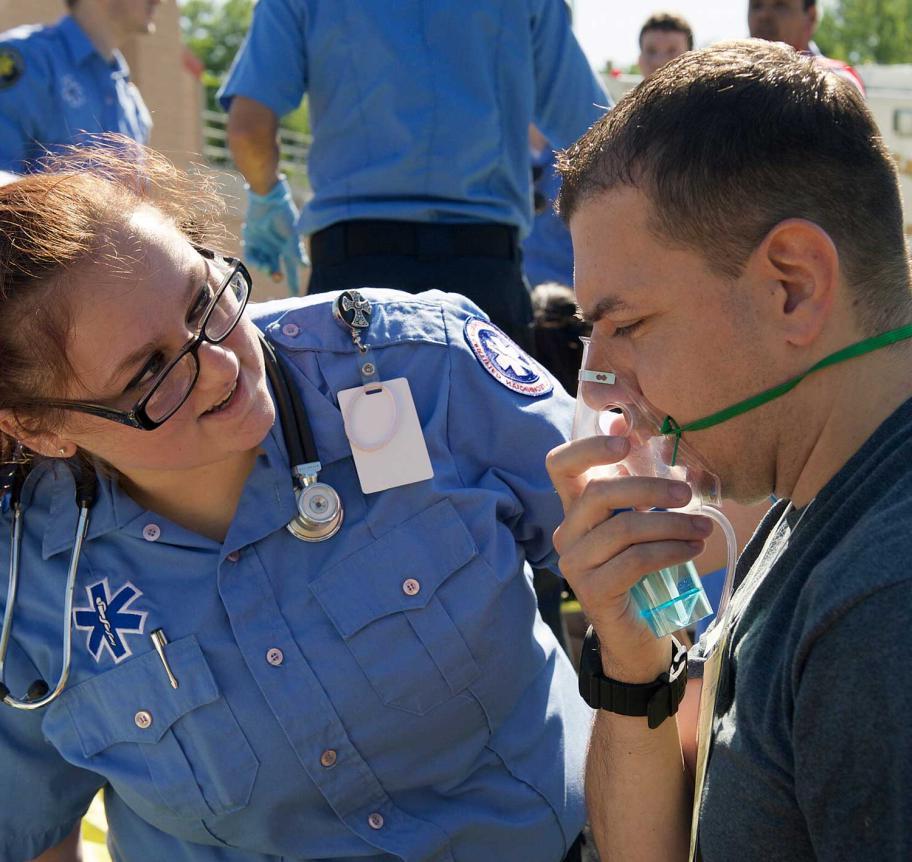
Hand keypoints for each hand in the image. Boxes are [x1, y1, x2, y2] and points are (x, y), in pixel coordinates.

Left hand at [243, 176, 305, 295]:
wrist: (268, 198)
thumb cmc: (284, 215)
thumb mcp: (292, 234)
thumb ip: (296, 251)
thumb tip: (305, 267)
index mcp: (288, 248)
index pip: (291, 269)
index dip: (293, 282)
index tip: (295, 294)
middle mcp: (275, 249)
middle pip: (275, 269)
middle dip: (276, 275)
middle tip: (278, 277)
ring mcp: (262, 245)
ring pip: (263, 264)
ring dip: (265, 268)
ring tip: (268, 267)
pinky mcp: (251, 240)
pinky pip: (251, 256)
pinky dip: (255, 261)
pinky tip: (259, 260)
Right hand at [546, 434, 712, 681]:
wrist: (638, 634)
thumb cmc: (643, 571)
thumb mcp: (641, 522)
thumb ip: (638, 485)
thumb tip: (644, 430)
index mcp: (575, 509)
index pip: (559, 465)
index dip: (588, 446)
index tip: (626, 440)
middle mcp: (567, 533)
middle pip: (599, 493)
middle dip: (649, 487)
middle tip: (688, 493)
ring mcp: (575, 563)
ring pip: (623, 528)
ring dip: (672, 524)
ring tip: (704, 527)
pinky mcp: (592, 590)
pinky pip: (635, 560)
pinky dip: (670, 550)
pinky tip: (693, 549)